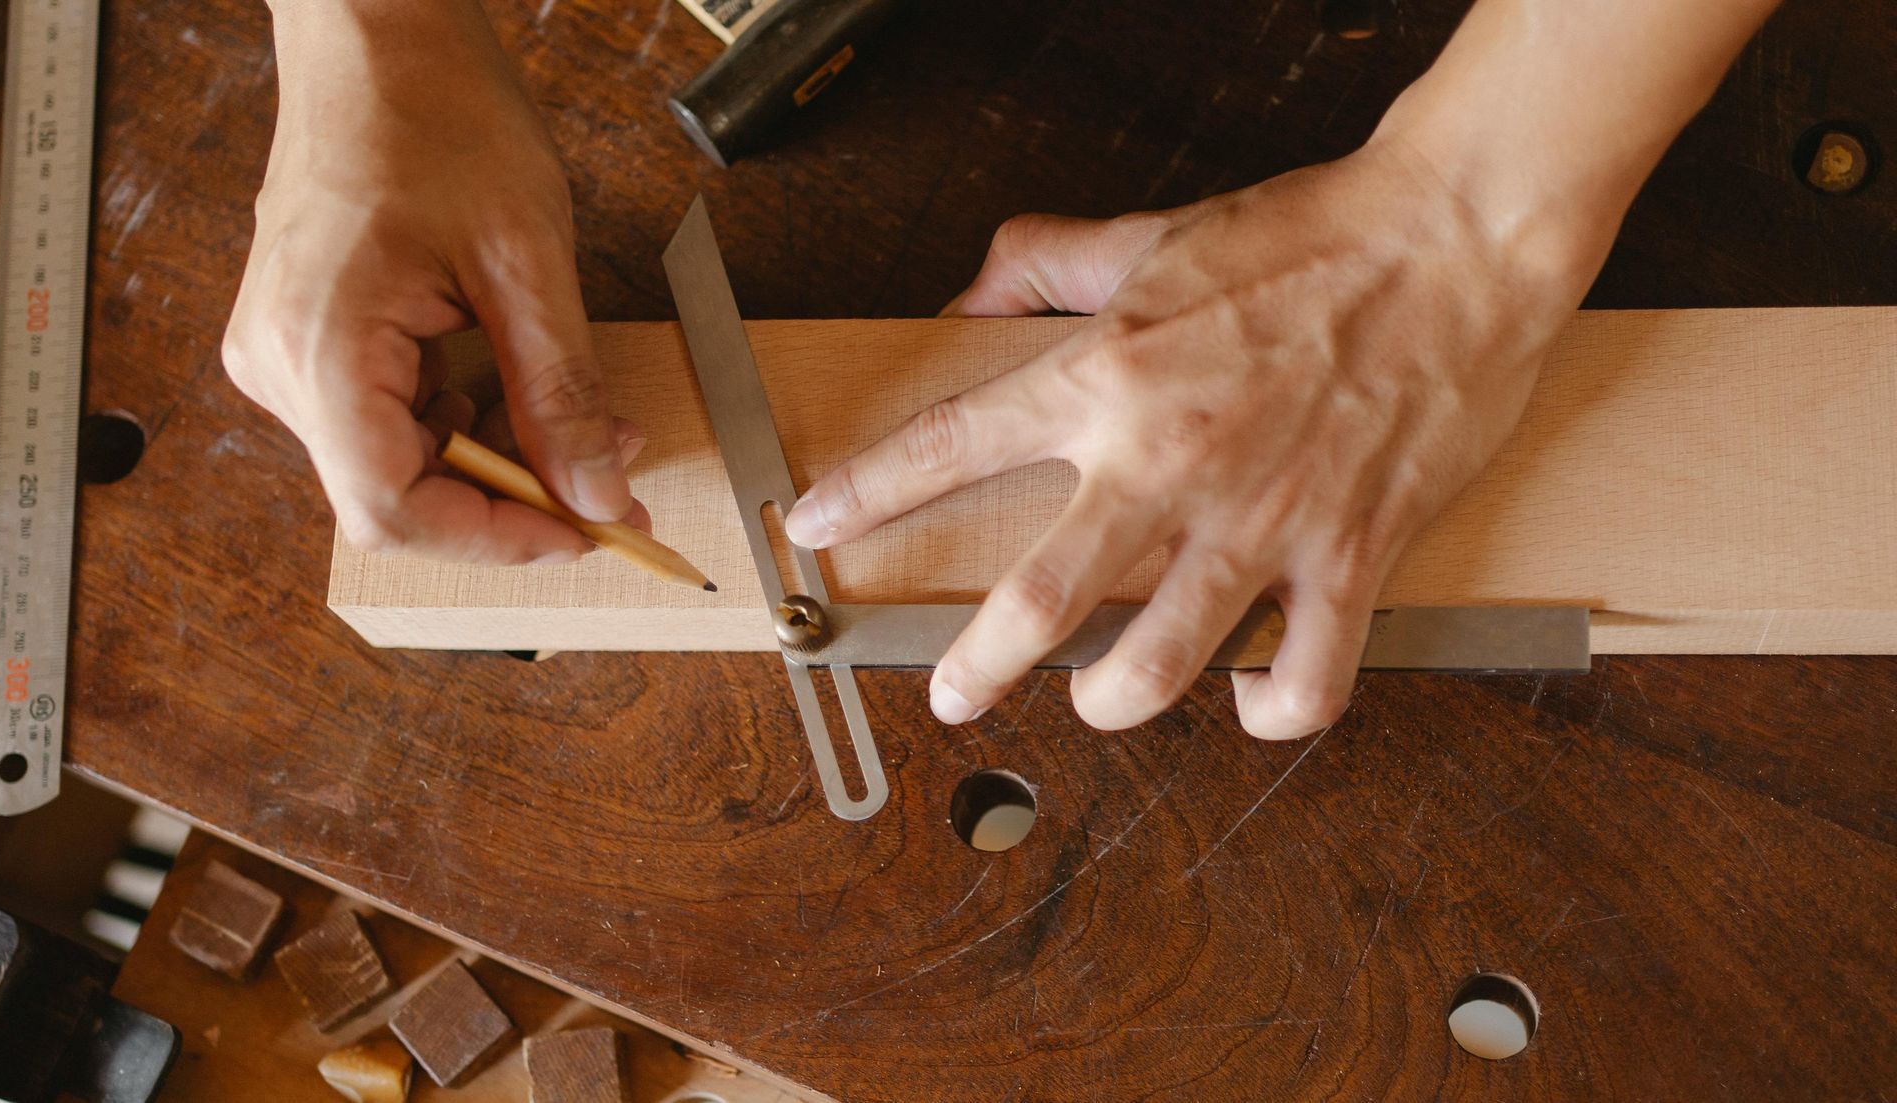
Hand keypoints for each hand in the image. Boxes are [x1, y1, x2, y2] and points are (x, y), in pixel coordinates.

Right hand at [223, 0, 643, 563]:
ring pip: (395, 466)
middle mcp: (280, 365)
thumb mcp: (526, 259)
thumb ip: (561, 390)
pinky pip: (385, 421)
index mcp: (318, 348)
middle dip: (509, 501)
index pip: (394, 511)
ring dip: (493, 463)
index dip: (496, 540)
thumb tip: (595, 491)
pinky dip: (461, 424)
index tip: (581, 531)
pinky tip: (513, 394)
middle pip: (394, 498)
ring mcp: (285, 354)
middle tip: (602, 483)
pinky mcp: (307, 341)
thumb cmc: (435, 111)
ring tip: (576, 427)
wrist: (376, 35)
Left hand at [786, 139, 1599, 738]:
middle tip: (952, 696)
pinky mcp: (1352, 555)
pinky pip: (1306, 680)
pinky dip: (1269, 710)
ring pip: (1156, 668)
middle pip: (1036, 606)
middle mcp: (1169, 462)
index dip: (866, 495)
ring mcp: (1260, 521)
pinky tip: (1248, 694)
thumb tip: (967, 294)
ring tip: (1095, 699)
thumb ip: (1044, 261)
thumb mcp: (1153, 233)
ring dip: (1108, 704)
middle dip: (973, 669)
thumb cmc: (1311, 233)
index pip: (950, 446)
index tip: (815, 527)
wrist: (1455, 235)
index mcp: (1107, 377)